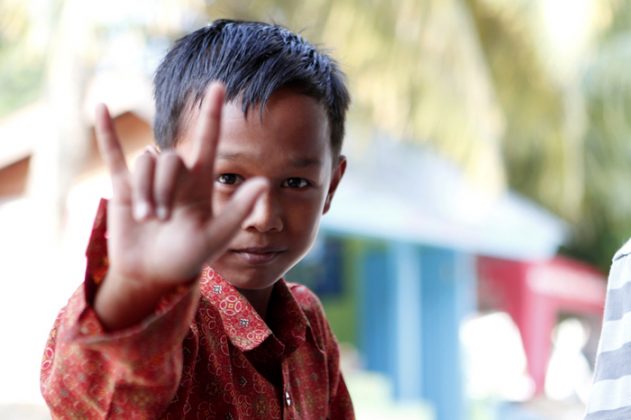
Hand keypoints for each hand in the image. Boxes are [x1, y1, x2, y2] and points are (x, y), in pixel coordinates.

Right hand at [93, 83, 265, 328]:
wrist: (153, 276)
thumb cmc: (188, 258)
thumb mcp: (216, 236)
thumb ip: (238, 209)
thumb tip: (265, 182)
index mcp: (200, 182)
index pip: (209, 140)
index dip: (213, 114)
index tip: (220, 84)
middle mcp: (177, 175)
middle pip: (169, 158)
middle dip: (162, 187)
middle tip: (159, 218)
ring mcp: (149, 179)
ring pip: (145, 163)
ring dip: (143, 191)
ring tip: (145, 219)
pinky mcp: (123, 187)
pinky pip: (115, 154)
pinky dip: (106, 132)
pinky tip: (99, 107)